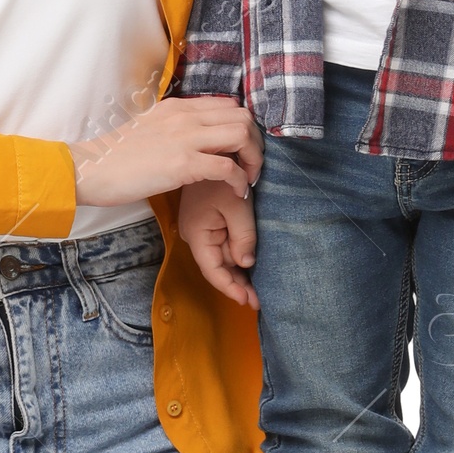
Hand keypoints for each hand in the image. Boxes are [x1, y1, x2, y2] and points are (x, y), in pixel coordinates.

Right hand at [71, 96, 261, 207]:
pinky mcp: (182, 164)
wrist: (92, 168)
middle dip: (255, 142)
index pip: (228, 105)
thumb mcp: (150, 128)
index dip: (243, 127)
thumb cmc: (117, 155)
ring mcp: (185, 139)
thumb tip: (195, 137)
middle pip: (242, 116)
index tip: (242, 149)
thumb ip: (175, 127)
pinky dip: (240, 181)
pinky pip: (228, 168)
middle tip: (251, 165)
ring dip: (253, 159)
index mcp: (178, 107)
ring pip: (241, 135)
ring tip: (248, 178)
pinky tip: (237, 192)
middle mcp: (185, 116)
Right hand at [178, 177, 259, 307]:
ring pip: (222, 256)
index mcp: (197, 233)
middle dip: (237, 283)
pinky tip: (250, 266)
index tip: (248, 301)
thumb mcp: (237, 206)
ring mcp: (202, 228)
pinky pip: (224, 243)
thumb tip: (246, 264)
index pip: (213, 270)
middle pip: (218, 266)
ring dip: (238, 271)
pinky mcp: (210, 221)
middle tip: (258, 301)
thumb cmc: (224, 176)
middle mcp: (196, 234)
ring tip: (257, 290)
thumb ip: (243, 237)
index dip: (230, 288)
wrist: (215, 151)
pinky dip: (237, 254)